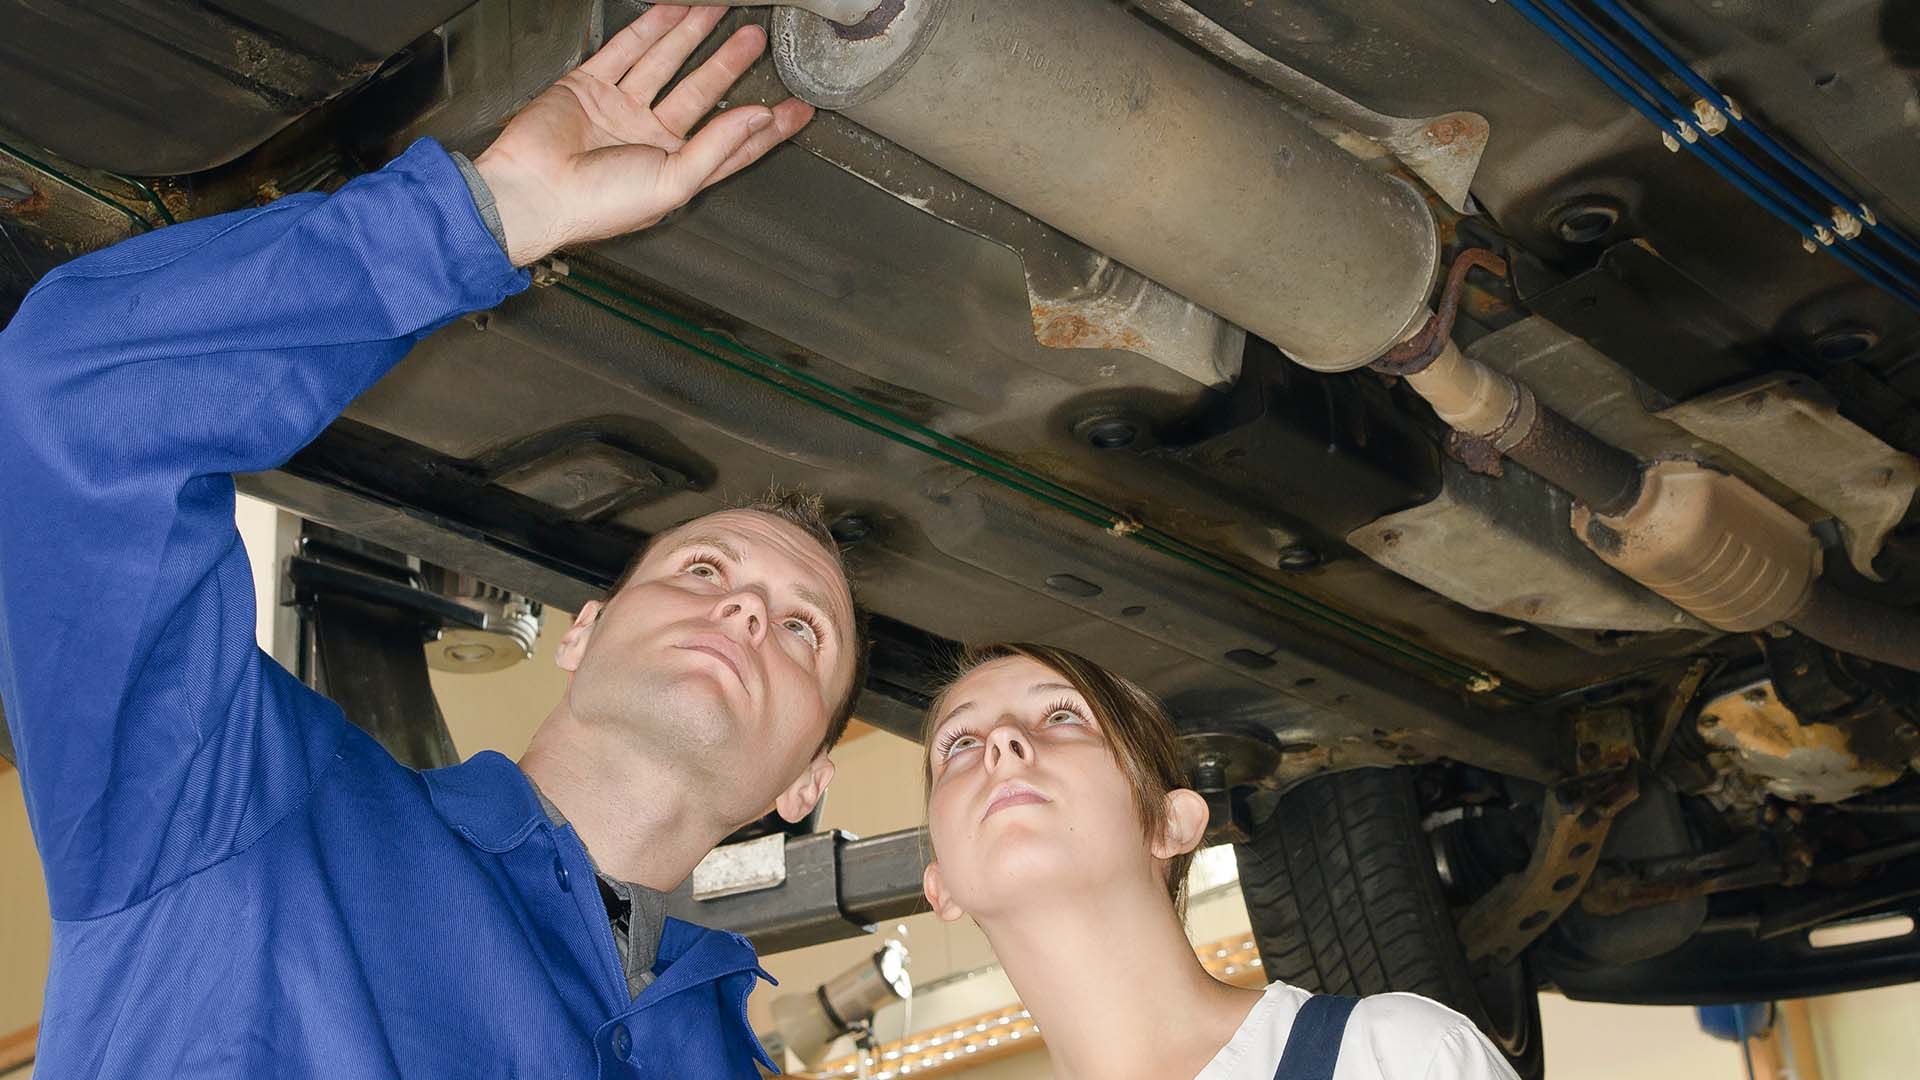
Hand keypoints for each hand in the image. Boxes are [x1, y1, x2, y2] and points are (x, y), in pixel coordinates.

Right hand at [473, 5, 813, 265]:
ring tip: (723, 13)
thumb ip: (717, 147)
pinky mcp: (588, 87)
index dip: (765, 128)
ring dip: (693, 37)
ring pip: (666, 64)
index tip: (796, 110)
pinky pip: (624, 51)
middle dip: (730, 65)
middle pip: (701, 94)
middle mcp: (650, 139)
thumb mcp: (672, 183)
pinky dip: (649, 28)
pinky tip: (673, 11)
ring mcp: (620, 110)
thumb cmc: (596, 205)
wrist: (531, 193)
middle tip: (756, 41)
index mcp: (674, 170)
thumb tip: (757, 119)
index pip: (731, 144)